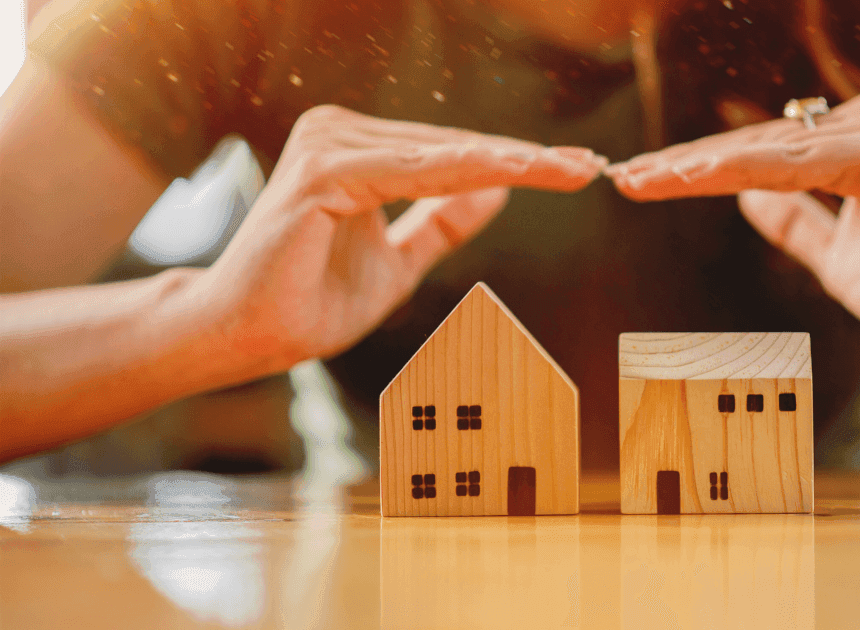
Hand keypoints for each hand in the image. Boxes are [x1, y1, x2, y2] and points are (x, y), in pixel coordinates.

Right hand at [194, 104, 605, 368]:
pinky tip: (508, 173)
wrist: (244, 337)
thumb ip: (441, 224)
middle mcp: (339, 133)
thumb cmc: (311, 302)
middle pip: (455, 148)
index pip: (453, 156)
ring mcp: (327, 146)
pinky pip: (409, 172)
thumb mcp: (398, 263)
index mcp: (358, 150)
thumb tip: (498, 193)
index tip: (579, 170)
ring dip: (508, 162)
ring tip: (570, 170)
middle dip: (527, 160)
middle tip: (593, 166)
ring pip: (441, 155)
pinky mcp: (320, 172)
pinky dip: (460, 173)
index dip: (518, 165)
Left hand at [606, 86, 859, 350]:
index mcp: (858, 137)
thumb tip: (743, 199)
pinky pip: (794, 164)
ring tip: (638, 181)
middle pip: (756, 144)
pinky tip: (692, 179)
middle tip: (622, 177)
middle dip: (684, 166)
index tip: (642, 181)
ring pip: (766, 151)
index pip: (764, 152)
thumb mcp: (836, 257)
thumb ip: (795, 224)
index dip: (700, 169)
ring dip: (697, 169)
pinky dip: (741, 171)